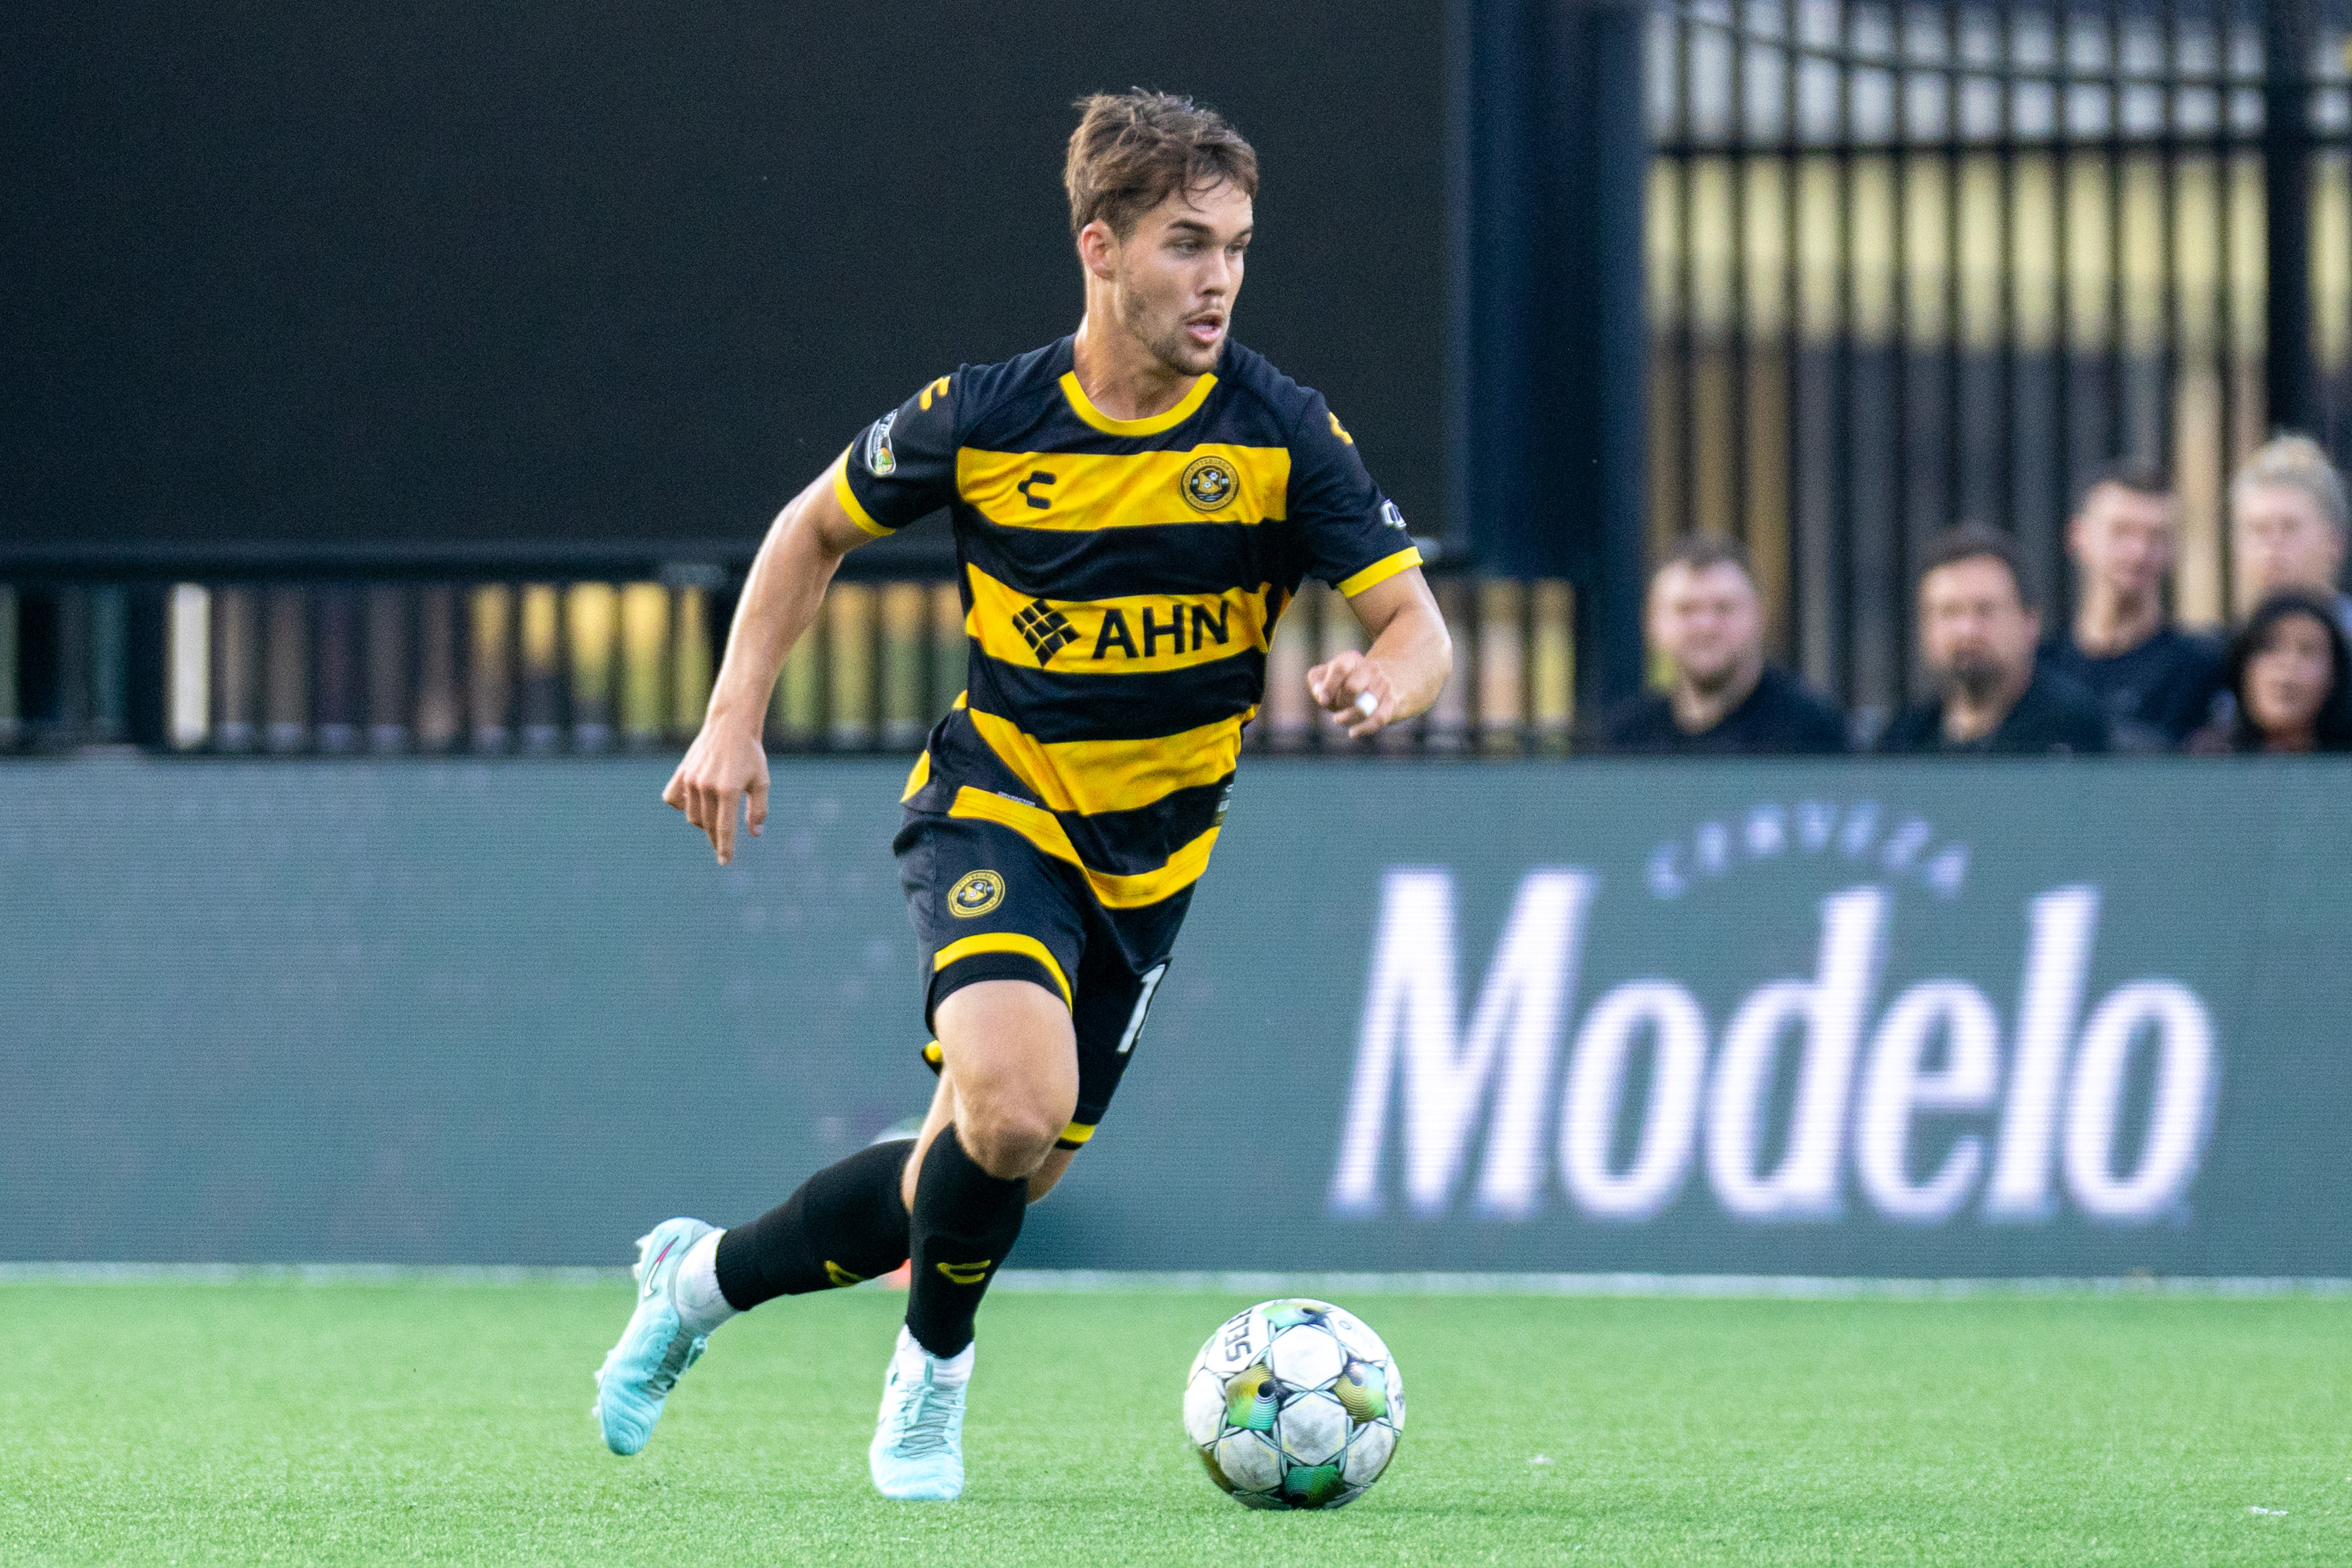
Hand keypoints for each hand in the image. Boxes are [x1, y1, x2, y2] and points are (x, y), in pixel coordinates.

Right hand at [662, 719, 769, 864]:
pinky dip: (682, 806)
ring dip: (703, 823)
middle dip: (716, 839)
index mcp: (729, 790)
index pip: (724, 828)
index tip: (724, 862)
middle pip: (708, 825)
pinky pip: (673, 799)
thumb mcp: (761, 782)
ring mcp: (692, 780)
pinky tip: (693, 805)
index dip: (725, 848)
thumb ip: (758, 809)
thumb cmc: (750, 755)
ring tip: (716, 817)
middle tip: (722, 847)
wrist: (731, 726)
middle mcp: (707, 786)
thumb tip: (754, 834)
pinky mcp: (682, 773)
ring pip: (692, 815)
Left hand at [1306, 650, 1395, 738]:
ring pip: (1364, 707)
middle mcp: (1370, 668)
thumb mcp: (1325, 675)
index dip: (1329, 686)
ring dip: (1349, 718)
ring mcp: (1383, 683)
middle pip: (1352, 688)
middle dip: (1340, 702)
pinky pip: (1379, 718)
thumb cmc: (1341, 682)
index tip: (1322, 701)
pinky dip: (1364, 728)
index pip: (1340, 668)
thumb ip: (1316, 680)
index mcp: (1351, 659)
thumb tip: (1320, 692)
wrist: (1372, 683)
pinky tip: (1353, 733)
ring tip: (1340, 719)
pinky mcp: (1392, 700)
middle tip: (1335, 707)